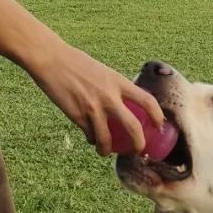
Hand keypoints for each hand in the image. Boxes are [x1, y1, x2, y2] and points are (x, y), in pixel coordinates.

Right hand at [27, 39, 165, 155]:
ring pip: (107, 139)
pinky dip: (91, 139)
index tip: (160, 125)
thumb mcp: (103, 71)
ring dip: (107, 149)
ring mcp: (93, 108)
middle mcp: (109, 96)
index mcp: (118, 82)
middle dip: (138, 143)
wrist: (51, 60)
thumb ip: (113, 86)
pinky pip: (89, 134)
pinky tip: (91, 139)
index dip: (157, 115)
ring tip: (106, 152)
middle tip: (138, 149)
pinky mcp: (77, 116)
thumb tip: (121, 100)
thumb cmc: (76, 63)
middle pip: (133, 127)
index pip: (147, 100)